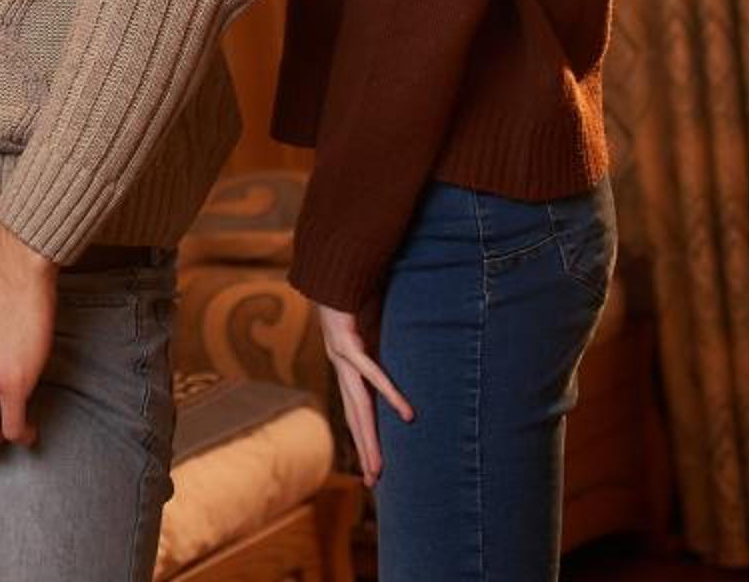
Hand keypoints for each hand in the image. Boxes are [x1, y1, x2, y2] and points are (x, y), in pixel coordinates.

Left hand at [316, 302, 414, 485]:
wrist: (332, 266)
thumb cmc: (356, 293)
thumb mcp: (378, 325)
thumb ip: (390, 343)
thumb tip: (416, 353)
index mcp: (348, 367)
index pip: (358, 411)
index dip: (365, 437)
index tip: (374, 466)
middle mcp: (341, 367)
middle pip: (356, 417)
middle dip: (365, 450)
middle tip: (374, 482)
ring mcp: (341, 356)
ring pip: (358, 406)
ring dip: (369, 437)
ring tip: (379, 466)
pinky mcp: (348, 341)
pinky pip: (372, 372)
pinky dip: (390, 392)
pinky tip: (407, 413)